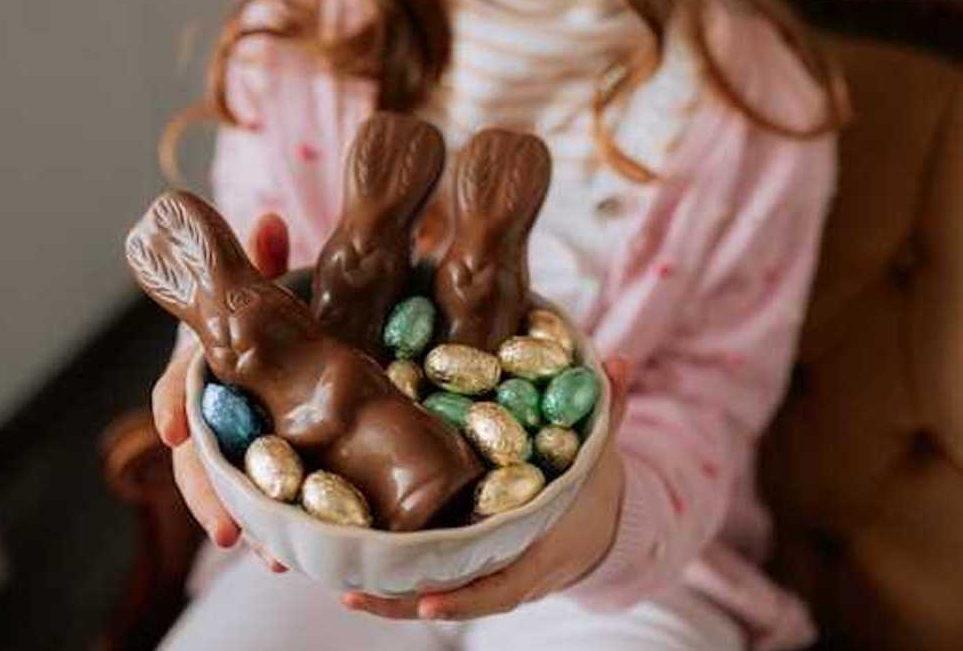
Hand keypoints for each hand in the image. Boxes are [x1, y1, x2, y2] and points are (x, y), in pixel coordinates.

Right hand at [151, 212, 290, 571]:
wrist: (308, 338)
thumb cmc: (281, 313)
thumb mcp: (278, 286)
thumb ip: (266, 260)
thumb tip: (271, 220)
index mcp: (209, 363)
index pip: (179, 384)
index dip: (173, 406)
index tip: (174, 431)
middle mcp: (219, 406)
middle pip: (201, 453)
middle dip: (209, 491)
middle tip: (227, 528)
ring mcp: (243, 437)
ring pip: (232, 484)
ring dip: (245, 521)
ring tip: (271, 558)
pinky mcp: (272, 460)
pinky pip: (266, 496)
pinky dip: (276, 524)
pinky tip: (293, 555)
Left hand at [342, 357, 630, 620]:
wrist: (598, 526)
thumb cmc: (594, 489)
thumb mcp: (602, 451)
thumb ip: (608, 409)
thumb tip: (619, 361)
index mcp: (540, 549)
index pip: (502, 585)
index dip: (466, 596)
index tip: (427, 599)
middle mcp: (509, 572)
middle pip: (453, 598)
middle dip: (403, 601)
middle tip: (356, 593)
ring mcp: (487, 575)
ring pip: (434, 595)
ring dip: (388, 599)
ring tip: (342, 590)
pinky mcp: (468, 567)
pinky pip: (430, 581)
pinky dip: (394, 584)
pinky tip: (354, 575)